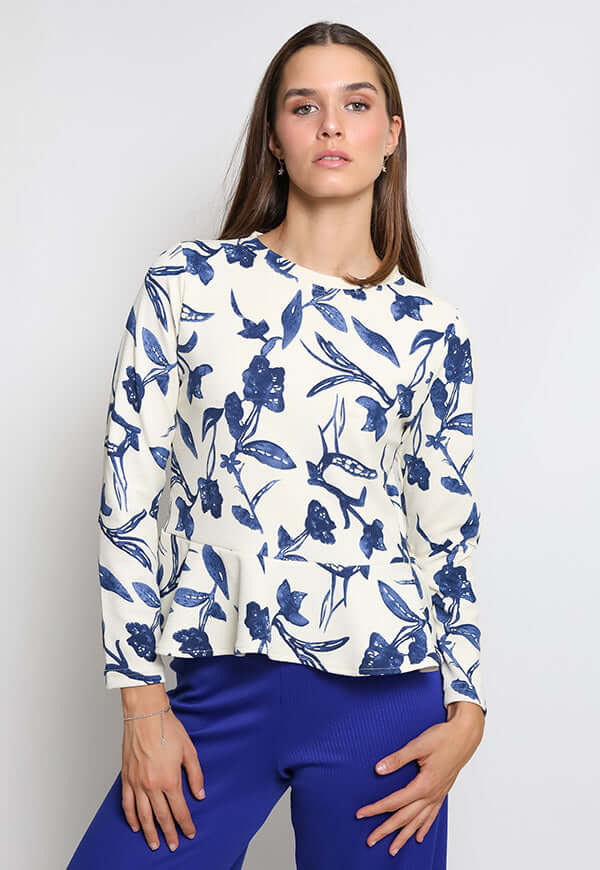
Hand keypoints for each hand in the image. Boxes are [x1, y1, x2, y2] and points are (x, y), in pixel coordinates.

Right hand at [120, 692, 205, 851]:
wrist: (145, 715)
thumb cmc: (167, 729)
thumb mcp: (189, 751)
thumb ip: (195, 775)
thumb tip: (199, 794)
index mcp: (170, 779)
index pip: (180, 809)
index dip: (186, 824)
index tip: (190, 833)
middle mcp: (152, 786)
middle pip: (161, 817)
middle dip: (169, 833)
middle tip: (173, 845)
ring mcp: (137, 783)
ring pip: (143, 815)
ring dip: (149, 832)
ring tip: (154, 843)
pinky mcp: (126, 778)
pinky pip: (127, 804)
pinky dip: (131, 817)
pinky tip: (135, 826)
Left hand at [355, 701, 484, 855]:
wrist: (465, 736)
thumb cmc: (443, 738)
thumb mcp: (418, 745)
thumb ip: (398, 759)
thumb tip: (379, 769)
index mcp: (424, 785)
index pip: (394, 802)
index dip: (376, 809)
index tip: (361, 814)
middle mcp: (431, 795)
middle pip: (404, 817)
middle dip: (386, 830)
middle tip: (371, 840)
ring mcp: (438, 796)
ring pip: (418, 822)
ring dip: (405, 836)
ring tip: (393, 849)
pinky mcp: (442, 792)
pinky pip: (432, 816)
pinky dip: (424, 828)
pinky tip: (419, 837)